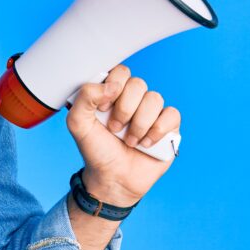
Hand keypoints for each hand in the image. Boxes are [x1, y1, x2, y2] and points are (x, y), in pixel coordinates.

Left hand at [65, 65, 180, 205]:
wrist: (113, 178)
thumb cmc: (96, 150)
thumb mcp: (78, 123)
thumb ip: (85, 97)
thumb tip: (112, 86)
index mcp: (112, 93)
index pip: (120, 72)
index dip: (113, 88)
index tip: (102, 109)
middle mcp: (133, 99)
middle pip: (138, 84)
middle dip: (124, 110)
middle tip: (114, 129)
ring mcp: (152, 112)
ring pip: (155, 99)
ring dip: (139, 124)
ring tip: (129, 141)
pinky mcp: (169, 126)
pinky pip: (172, 114)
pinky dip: (157, 131)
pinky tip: (145, 144)